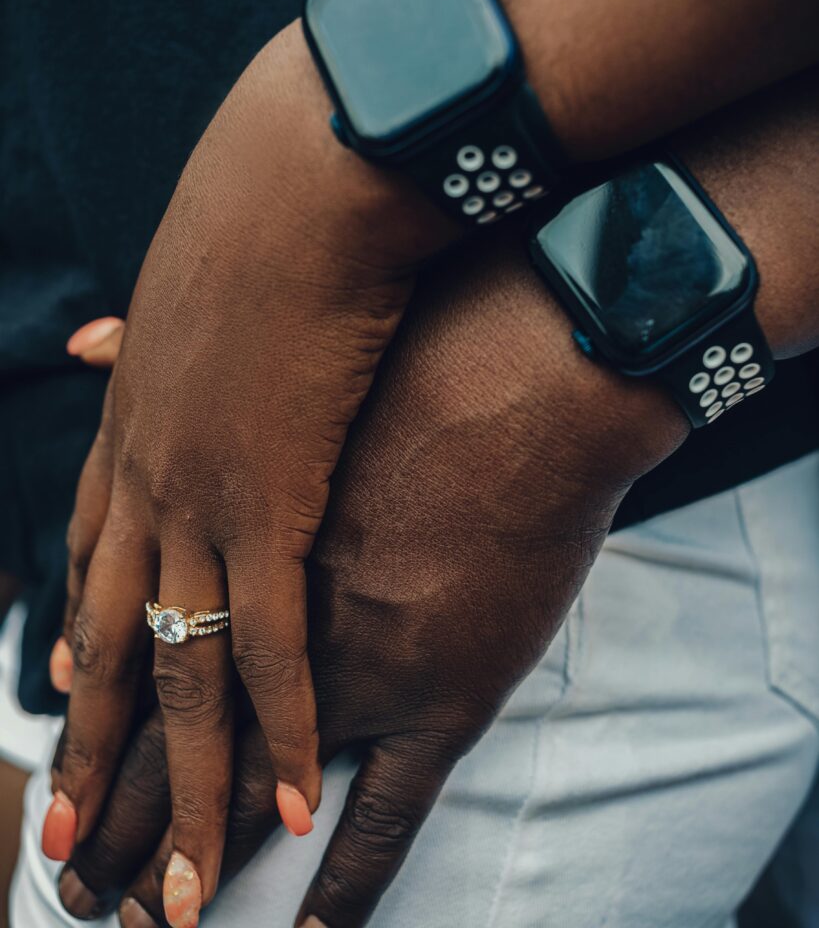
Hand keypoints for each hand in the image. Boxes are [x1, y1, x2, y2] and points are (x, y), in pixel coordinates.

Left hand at [47, 19, 453, 926]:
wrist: (307, 183)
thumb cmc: (263, 224)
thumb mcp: (176, 289)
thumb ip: (131, 342)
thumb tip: (83, 346)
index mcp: (127, 430)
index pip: (88, 569)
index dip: (72, 659)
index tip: (60, 722)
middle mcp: (146, 480)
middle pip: (107, 644)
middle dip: (91, 758)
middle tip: (71, 856)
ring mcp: (202, 498)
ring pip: (178, 673)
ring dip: (188, 788)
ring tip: (179, 892)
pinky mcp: (272, 504)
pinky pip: (271, 645)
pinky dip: (284, 729)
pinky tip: (291, 800)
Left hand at [54, 238, 685, 926]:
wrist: (514, 357)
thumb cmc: (397, 334)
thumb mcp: (253, 335)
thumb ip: (159, 361)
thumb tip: (83, 341)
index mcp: (216, 519)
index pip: (125, 631)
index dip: (88, 702)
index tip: (58, 753)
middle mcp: (261, 599)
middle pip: (161, 718)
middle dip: (114, 803)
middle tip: (71, 884)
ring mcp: (343, 651)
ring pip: (238, 773)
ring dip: (189, 849)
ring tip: (146, 922)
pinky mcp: (437, 687)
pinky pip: (382, 810)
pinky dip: (346, 878)